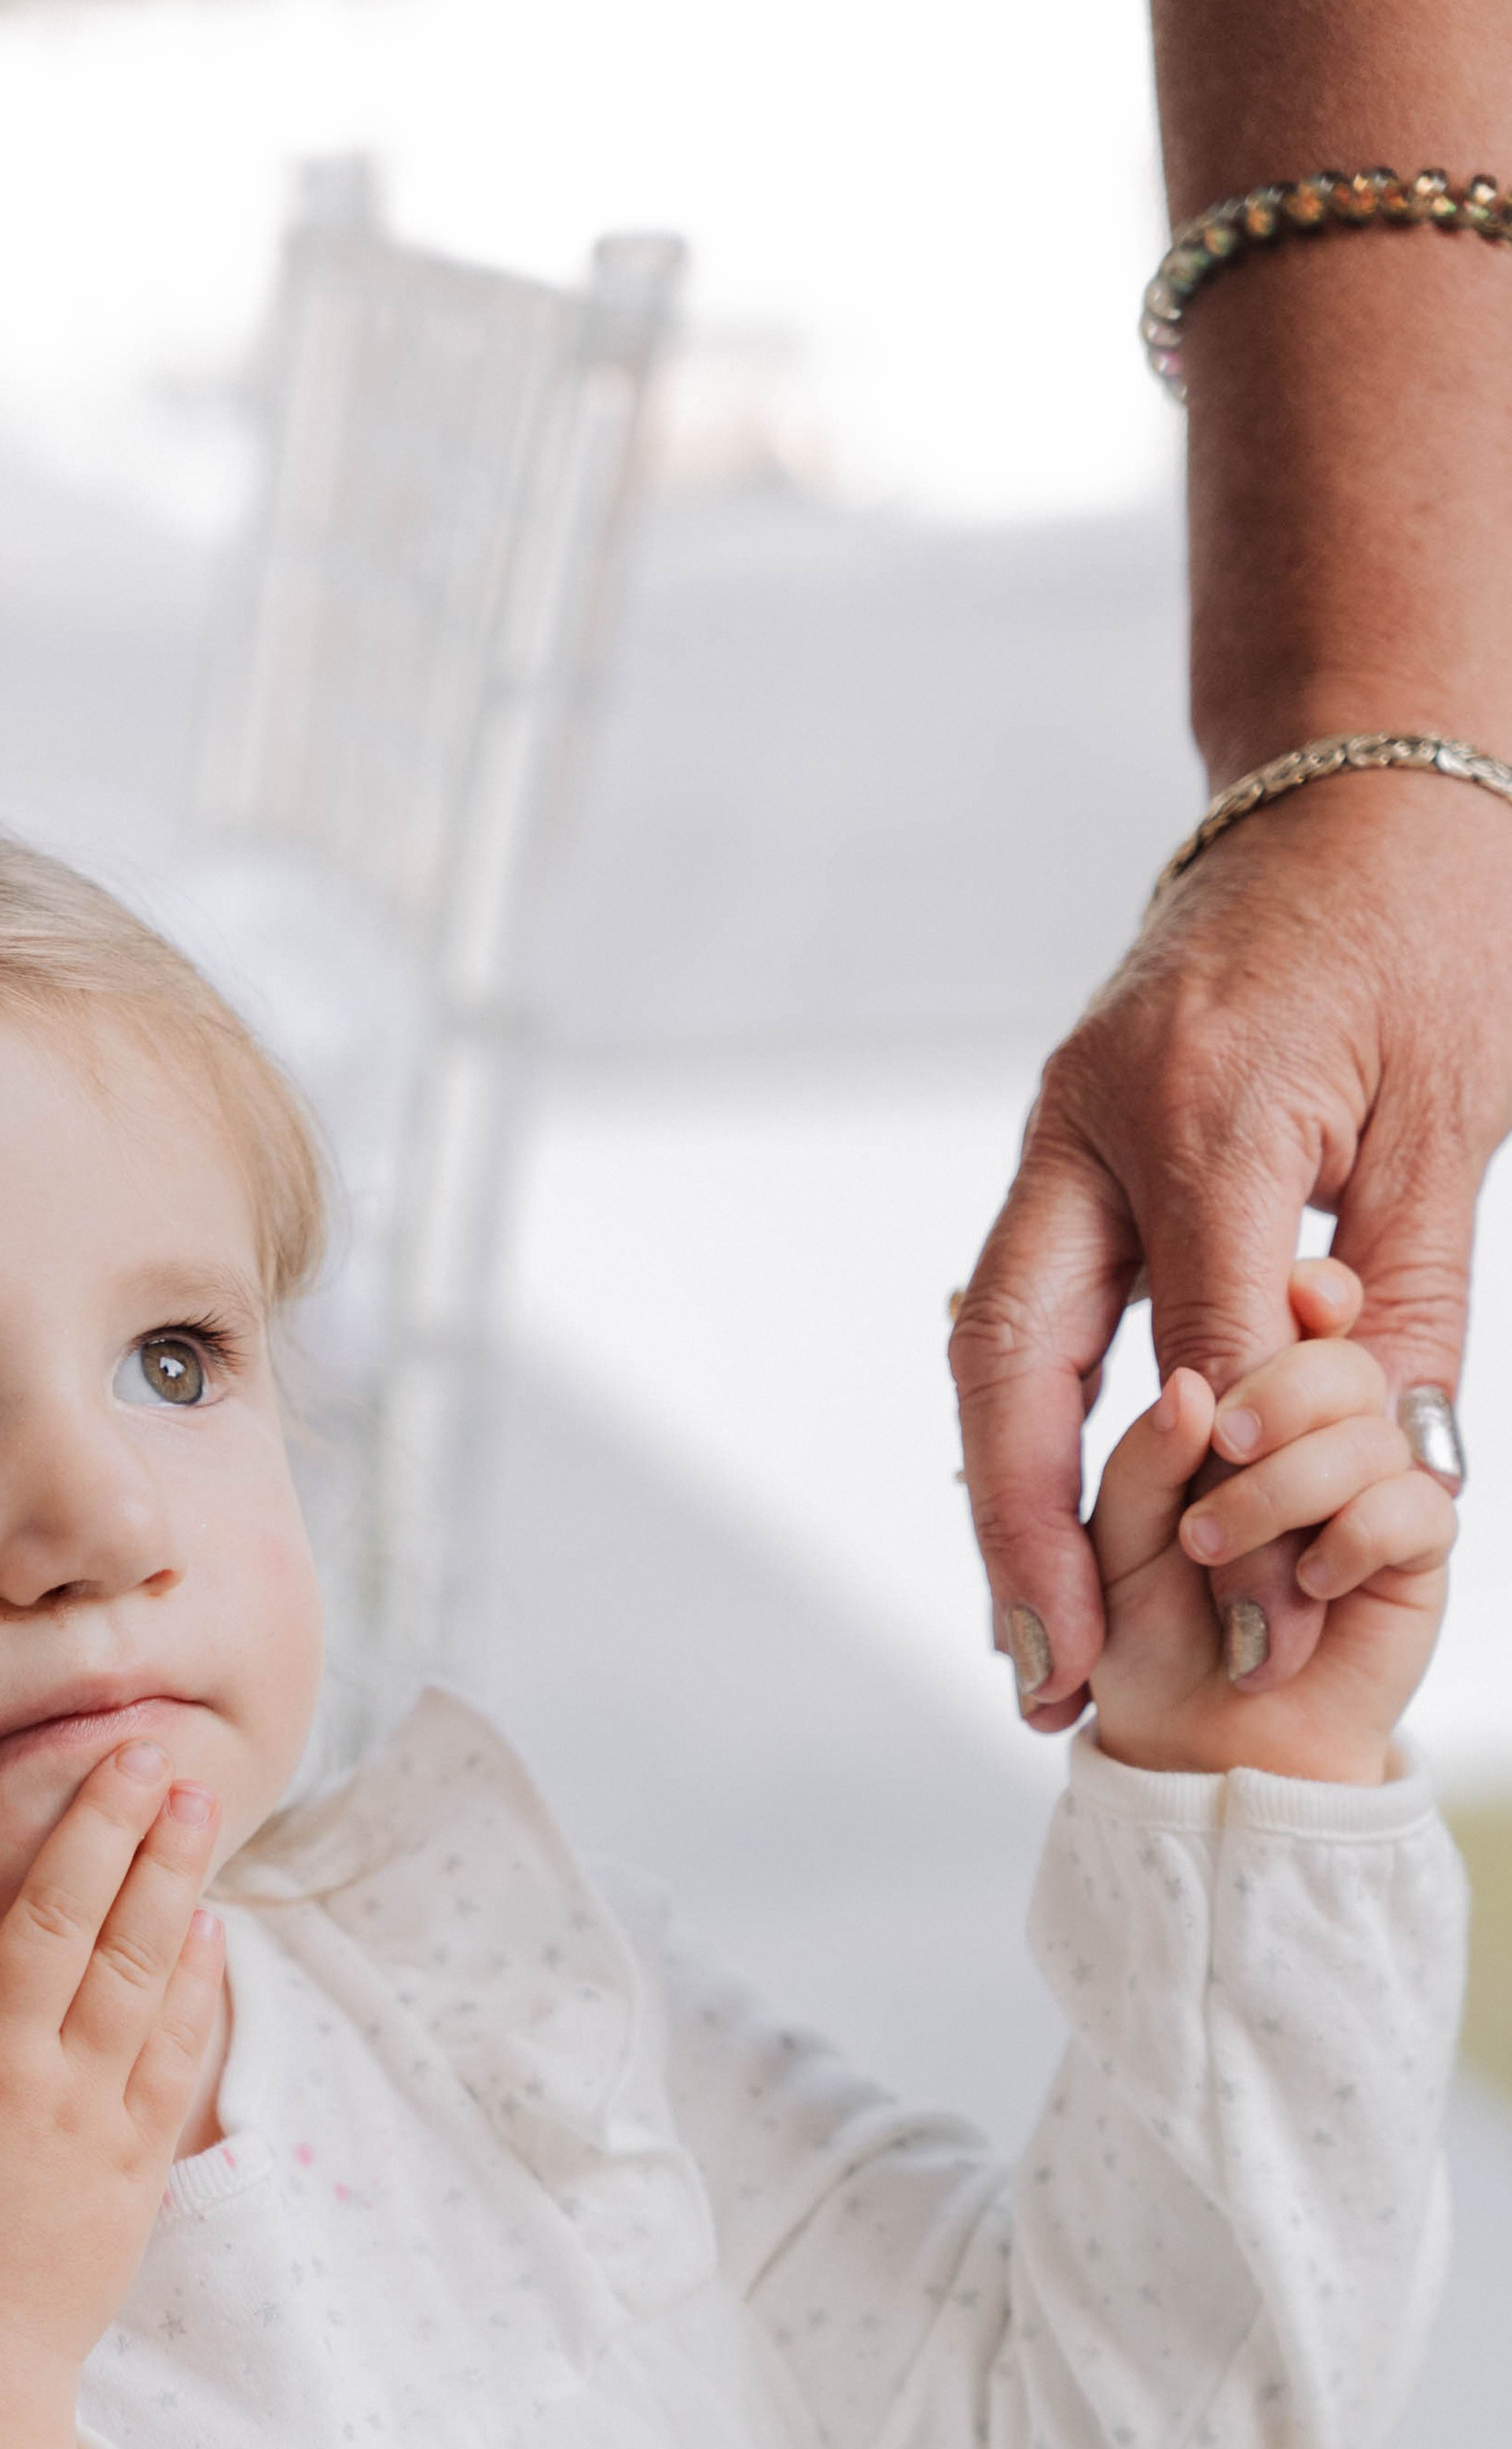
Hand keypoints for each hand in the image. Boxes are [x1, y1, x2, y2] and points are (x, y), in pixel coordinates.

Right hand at [0, 1729, 226, 2448]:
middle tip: (138, 1746)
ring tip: (195, 1800)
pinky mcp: (128, 2166)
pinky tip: (213, 1927)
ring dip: (164, 1874)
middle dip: (97, 1820)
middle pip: (50, 1913)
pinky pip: (172, 2055)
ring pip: (127, 1967)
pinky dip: (194, 1984)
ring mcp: (68, 2113)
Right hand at [954, 771, 1507, 1731]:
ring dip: (998, 1500)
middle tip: (1044, 1674)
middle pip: (1013, 1361)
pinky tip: (1035, 1528)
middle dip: (1021, 1533)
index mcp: (1209, 1106)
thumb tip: (1379, 1491)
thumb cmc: (1434, 928)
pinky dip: (1021, 1425)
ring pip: (990, 1344)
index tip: (1260, 1639)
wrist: (1358, 774)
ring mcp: (1057, 1126)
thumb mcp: (1457, 1122)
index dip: (1231, 1508)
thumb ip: (1402, 1310)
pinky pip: (1018, 1305)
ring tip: (1025, 1640)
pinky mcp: (1059, 1141)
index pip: (1202, 1352)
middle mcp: (1093, 1118)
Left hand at [1087, 1258, 1454, 1785]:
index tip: (1280, 1302)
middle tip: (1222, 1448)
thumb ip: (1144, 1461)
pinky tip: (1311, 1582)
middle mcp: (1313, 1435)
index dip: (1295, 1298)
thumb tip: (1192, 1390)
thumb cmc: (1147, 1641)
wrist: (1202, 1749)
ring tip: (1220, 1549)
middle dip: (1275, 1395)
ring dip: (1289, 1486)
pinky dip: (1353, 1535)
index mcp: (1243, 1407)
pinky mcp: (1414, 1548)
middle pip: (1337, 1355)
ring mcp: (1370, 1486)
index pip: (1288, 1313)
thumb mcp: (1110, 1541)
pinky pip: (1415, 1503)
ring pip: (1372, 1425)